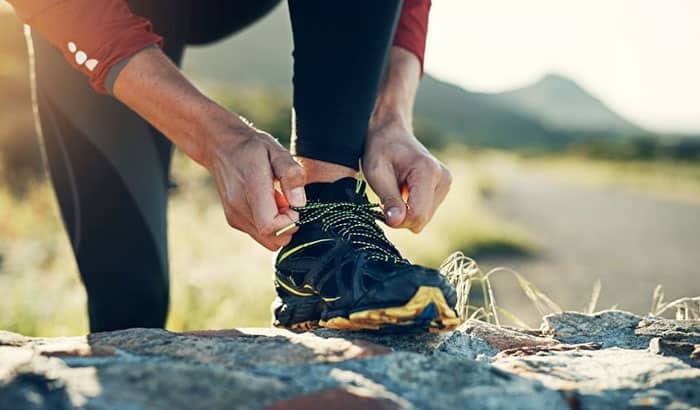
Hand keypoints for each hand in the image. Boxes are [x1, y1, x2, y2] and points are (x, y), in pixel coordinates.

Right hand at [204, 121, 306, 249]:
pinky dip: (268, 224)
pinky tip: (267, 202)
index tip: (293, 205)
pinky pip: (259, 234)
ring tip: (276, 200)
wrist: (220, 147)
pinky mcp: (234, 220)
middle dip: (287, 226)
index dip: (290, 222)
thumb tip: (299, 203)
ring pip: (267, 240)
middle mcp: (238, 208)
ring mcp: (234, 217)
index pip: (271, 226)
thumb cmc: (252, 147)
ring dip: (278, 226)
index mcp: (251, 190)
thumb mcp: (277, 151)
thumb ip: (291, 174)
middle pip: (272, 240)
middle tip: (287, 202)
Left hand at [363, 121, 450, 232]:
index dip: (397, 219)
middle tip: (386, 197)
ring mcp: (446, 184)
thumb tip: (397, 222)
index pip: (417, 215)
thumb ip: (389, 199)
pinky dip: (411, 208)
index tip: (381, 208)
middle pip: (422, 219)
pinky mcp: (443, 189)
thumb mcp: (377, 173)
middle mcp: (443, 178)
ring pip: (423, 219)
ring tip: (395, 191)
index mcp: (428, 171)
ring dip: (405, 212)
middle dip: (401, 216)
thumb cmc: (381, 150)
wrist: (391, 134)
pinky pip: (425, 213)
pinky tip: (403, 192)